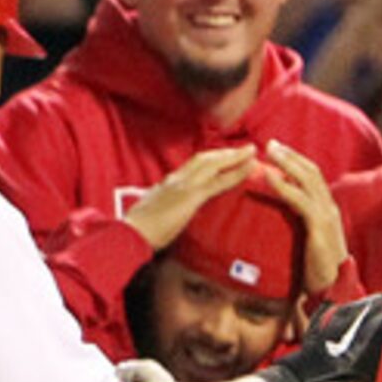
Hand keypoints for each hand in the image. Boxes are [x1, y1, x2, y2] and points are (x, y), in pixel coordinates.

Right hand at [125, 146, 258, 249]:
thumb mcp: (154, 212)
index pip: (194, 166)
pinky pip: (217, 182)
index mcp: (168, 182)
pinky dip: (235, 174)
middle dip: (226, 153)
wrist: (129, 233)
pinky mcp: (190, 196)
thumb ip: (166, 206)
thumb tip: (172, 208)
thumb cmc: (138, 229)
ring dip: (234, 157)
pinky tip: (248, 170)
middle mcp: (176, 179)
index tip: (226, 156)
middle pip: (205, 158)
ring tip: (251, 153)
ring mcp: (183, 185)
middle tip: (246, 149)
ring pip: (213, 164)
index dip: (212, 160)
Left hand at [251, 143, 351, 296]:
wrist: (334, 291)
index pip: (314, 177)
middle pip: (311, 171)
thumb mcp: (310, 242)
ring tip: (268, 152)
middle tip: (269, 144)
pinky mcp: (319, 227)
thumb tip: (286, 216)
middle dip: (290, 155)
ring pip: (308, 179)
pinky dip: (284, 185)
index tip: (278, 151)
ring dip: (287, 162)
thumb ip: (302, 225)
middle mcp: (330, 208)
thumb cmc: (318, 272)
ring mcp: (327, 215)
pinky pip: (300, 199)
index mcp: (328, 210)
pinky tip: (269, 176)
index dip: (296, 162)